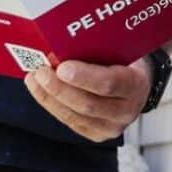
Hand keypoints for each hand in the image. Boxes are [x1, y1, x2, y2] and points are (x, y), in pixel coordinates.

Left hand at [24, 58, 150, 142]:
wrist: (137, 85)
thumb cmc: (126, 61)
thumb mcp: (123, 50)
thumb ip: (102, 47)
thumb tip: (67, 38)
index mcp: (136, 85)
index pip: (110, 83)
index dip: (84, 77)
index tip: (62, 67)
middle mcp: (126, 110)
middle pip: (88, 104)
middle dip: (59, 89)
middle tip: (41, 72)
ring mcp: (111, 126)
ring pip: (74, 116)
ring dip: (49, 97)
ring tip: (34, 79)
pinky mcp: (96, 134)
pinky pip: (69, 121)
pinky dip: (51, 105)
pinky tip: (39, 90)